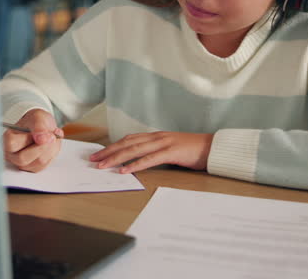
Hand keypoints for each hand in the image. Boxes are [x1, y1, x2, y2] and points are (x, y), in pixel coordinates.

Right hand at [2, 109, 63, 172]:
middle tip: (51, 136)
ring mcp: (21, 163)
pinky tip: (51, 145)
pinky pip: (44, 165)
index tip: (43, 133)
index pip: (12, 144)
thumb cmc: (36, 122)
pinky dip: (51, 154)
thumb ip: (39, 127)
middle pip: (23, 158)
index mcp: (7, 139)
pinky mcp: (32, 168)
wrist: (43, 127)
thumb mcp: (38, 117)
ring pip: (37, 163)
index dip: (28, 139)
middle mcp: (11, 154)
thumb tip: (41, 139)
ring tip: (52, 138)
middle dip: (42, 146)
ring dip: (50, 149)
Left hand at [88, 132, 213, 173]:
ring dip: (117, 158)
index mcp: (156, 136)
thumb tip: (139, 161)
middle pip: (127, 143)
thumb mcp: (171, 149)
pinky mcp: (172, 152)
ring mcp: (164, 143)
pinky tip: (125, 170)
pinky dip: (135, 165)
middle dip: (109, 152)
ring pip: (134, 150)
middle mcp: (157, 137)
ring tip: (103, 165)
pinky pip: (150, 159)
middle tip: (94, 160)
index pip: (129, 140)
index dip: (113, 146)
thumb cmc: (193, 151)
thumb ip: (156, 152)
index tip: (99, 154)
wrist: (213, 148)